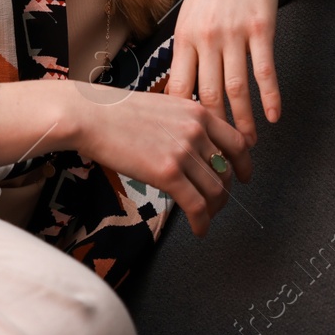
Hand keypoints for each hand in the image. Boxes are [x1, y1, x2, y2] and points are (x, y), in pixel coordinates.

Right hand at [69, 84, 251, 236]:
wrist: (90, 114)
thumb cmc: (115, 110)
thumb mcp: (162, 105)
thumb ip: (184, 122)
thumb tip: (195, 146)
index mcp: (197, 111)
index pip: (237, 142)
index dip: (244, 164)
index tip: (243, 176)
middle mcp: (196, 130)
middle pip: (226, 171)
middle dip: (225, 192)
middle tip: (217, 203)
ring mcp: (183, 152)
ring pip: (216, 191)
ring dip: (214, 211)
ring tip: (205, 218)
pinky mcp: (167, 173)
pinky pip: (197, 206)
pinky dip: (202, 223)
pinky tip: (198, 229)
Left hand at [167, 0, 283, 147]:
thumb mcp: (190, 15)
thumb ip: (186, 50)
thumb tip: (179, 91)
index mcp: (183, 37)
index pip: (178, 88)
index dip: (182, 120)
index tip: (187, 142)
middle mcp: (205, 37)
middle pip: (208, 96)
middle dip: (214, 131)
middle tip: (221, 157)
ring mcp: (233, 33)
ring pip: (236, 88)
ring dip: (244, 121)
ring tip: (249, 145)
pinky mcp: (261, 28)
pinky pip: (264, 70)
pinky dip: (270, 97)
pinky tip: (274, 116)